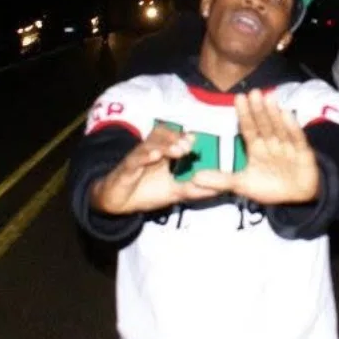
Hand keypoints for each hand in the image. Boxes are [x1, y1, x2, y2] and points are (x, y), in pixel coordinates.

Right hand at [91, 126, 220, 214]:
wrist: (119, 202)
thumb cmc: (146, 192)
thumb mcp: (174, 192)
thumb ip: (194, 189)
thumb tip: (219, 190)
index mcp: (163, 153)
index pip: (173, 138)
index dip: (183, 137)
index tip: (195, 140)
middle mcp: (150, 151)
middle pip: (162, 136)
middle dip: (176, 139)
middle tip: (188, 146)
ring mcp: (138, 158)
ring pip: (150, 145)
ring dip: (164, 145)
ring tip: (177, 150)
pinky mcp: (126, 168)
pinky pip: (135, 159)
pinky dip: (145, 156)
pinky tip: (155, 155)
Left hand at [190, 89, 320, 204]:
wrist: (297, 197)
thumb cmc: (269, 187)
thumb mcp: (243, 185)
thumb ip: (220, 180)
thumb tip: (194, 178)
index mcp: (256, 149)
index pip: (249, 129)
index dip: (244, 115)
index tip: (239, 98)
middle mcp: (271, 144)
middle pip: (264, 125)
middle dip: (259, 110)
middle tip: (253, 92)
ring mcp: (287, 147)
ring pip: (279, 128)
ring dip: (274, 114)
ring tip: (269, 97)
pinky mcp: (303, 154)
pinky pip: (297, 140)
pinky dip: (292, 129)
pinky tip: (287, 114)